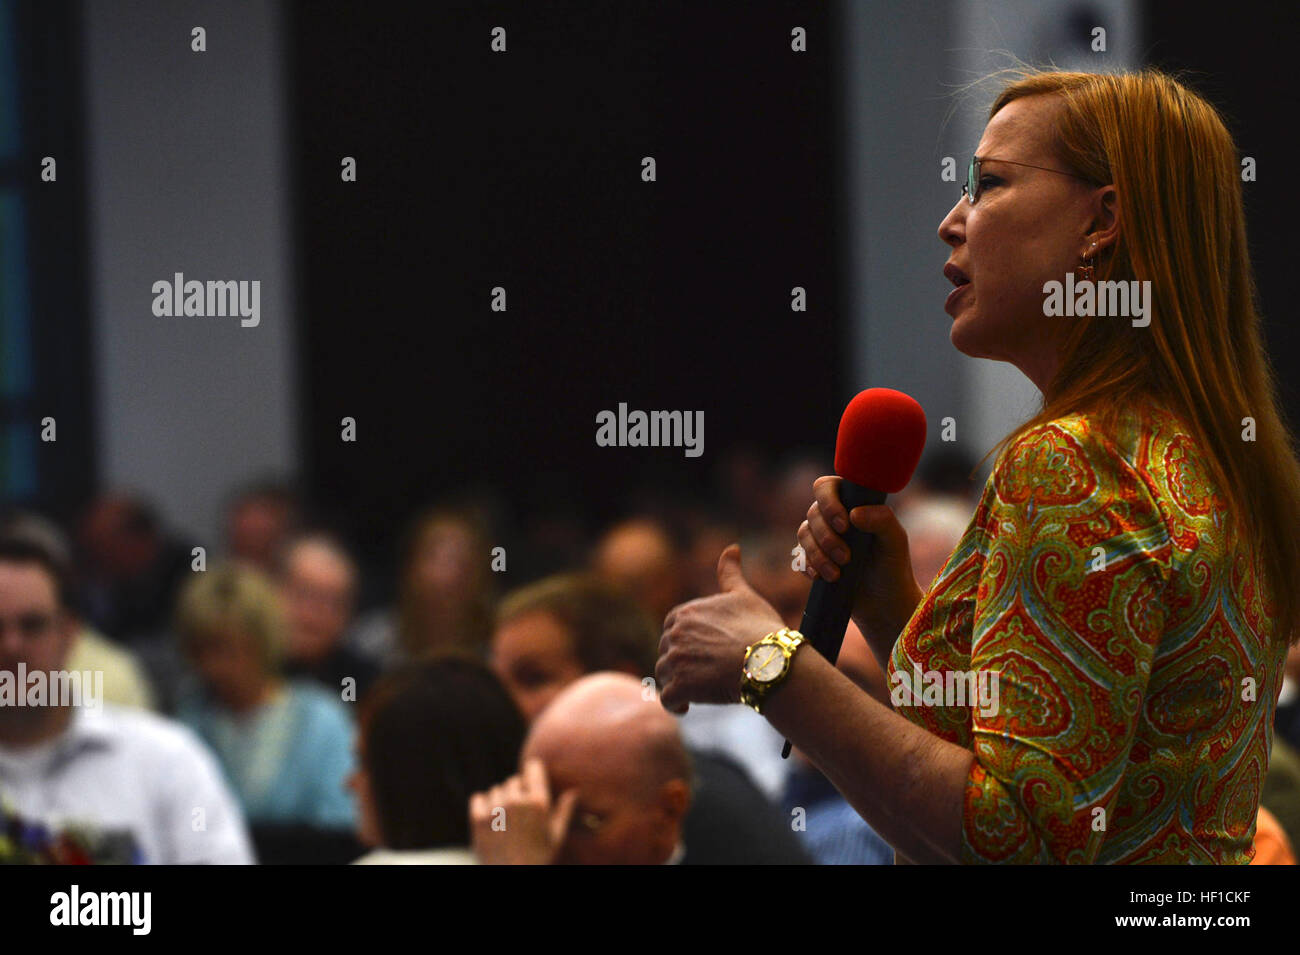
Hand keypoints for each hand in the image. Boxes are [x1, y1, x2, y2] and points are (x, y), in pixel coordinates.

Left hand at [469, 758, 577, 864]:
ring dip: (500, 800)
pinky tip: (491, 820)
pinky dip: (483, 806)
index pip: (532, 766)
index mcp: (538, 801)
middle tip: (520, 814)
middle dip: (517, 792)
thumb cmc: (539, 858)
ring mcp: (496, 809)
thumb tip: (574, 791)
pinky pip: (478, 798)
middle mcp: (516, 801)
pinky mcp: (478, 818)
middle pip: (513, 780)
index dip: (532, 772)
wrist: (512, 877)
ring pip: (496, 790)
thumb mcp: (556, 836)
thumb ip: (565, 810)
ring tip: (507, 821)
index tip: (532, 779)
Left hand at [656, 543, 784, 713]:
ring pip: (664, 674)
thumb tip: (732, 547)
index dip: (686, 641)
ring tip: (699, 689)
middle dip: (681, 662)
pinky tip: (687, 706)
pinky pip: (666, 699)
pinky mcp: (679, 686)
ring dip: (676, 682)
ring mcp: (675, 660)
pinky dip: (674, 704)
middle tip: (705, 673)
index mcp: (685, 612)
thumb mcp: (744, 596)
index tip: (704, 651)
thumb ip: (730, 573)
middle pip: (667, 651)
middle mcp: (675, 634)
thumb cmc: (761, 629)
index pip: (672, 628)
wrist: (770, 662)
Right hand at [796, 475, 922, 643]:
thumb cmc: (893, 566)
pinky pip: (799, 555)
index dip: (829, 502)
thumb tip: (854, 514)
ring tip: (836, 574)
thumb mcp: (895, 541)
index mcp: (853, 502)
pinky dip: (809, 565)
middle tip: (846, 558)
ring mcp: (822, 536)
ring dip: (817, 554)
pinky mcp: (814, 557)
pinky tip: (821, 577)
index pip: (827, 487)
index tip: (844, 525)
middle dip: (826, 537)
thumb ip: (882, 520)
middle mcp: (835, 515)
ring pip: (804, 533)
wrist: (884, 604)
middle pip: (814, 512)